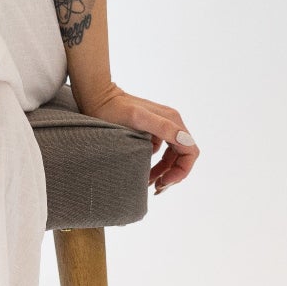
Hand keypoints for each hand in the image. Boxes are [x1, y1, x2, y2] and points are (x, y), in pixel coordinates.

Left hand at [72, 80, 198, 192]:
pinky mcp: (150, 130)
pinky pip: (160, 151)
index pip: (190, 152)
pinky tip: (143, 171)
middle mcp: (170, 123)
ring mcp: (161, 126)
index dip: (181, 171)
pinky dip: (155, 164)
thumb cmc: (113, 109)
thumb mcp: (138, 119)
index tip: (163, 182)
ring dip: (164, 171)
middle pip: (182, 155)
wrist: (97, 97)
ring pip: (171, 155)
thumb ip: (163, 128)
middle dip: (172, 174)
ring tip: (148, 183)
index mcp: (172, 121)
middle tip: (156, 188)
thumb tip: (184, 141)